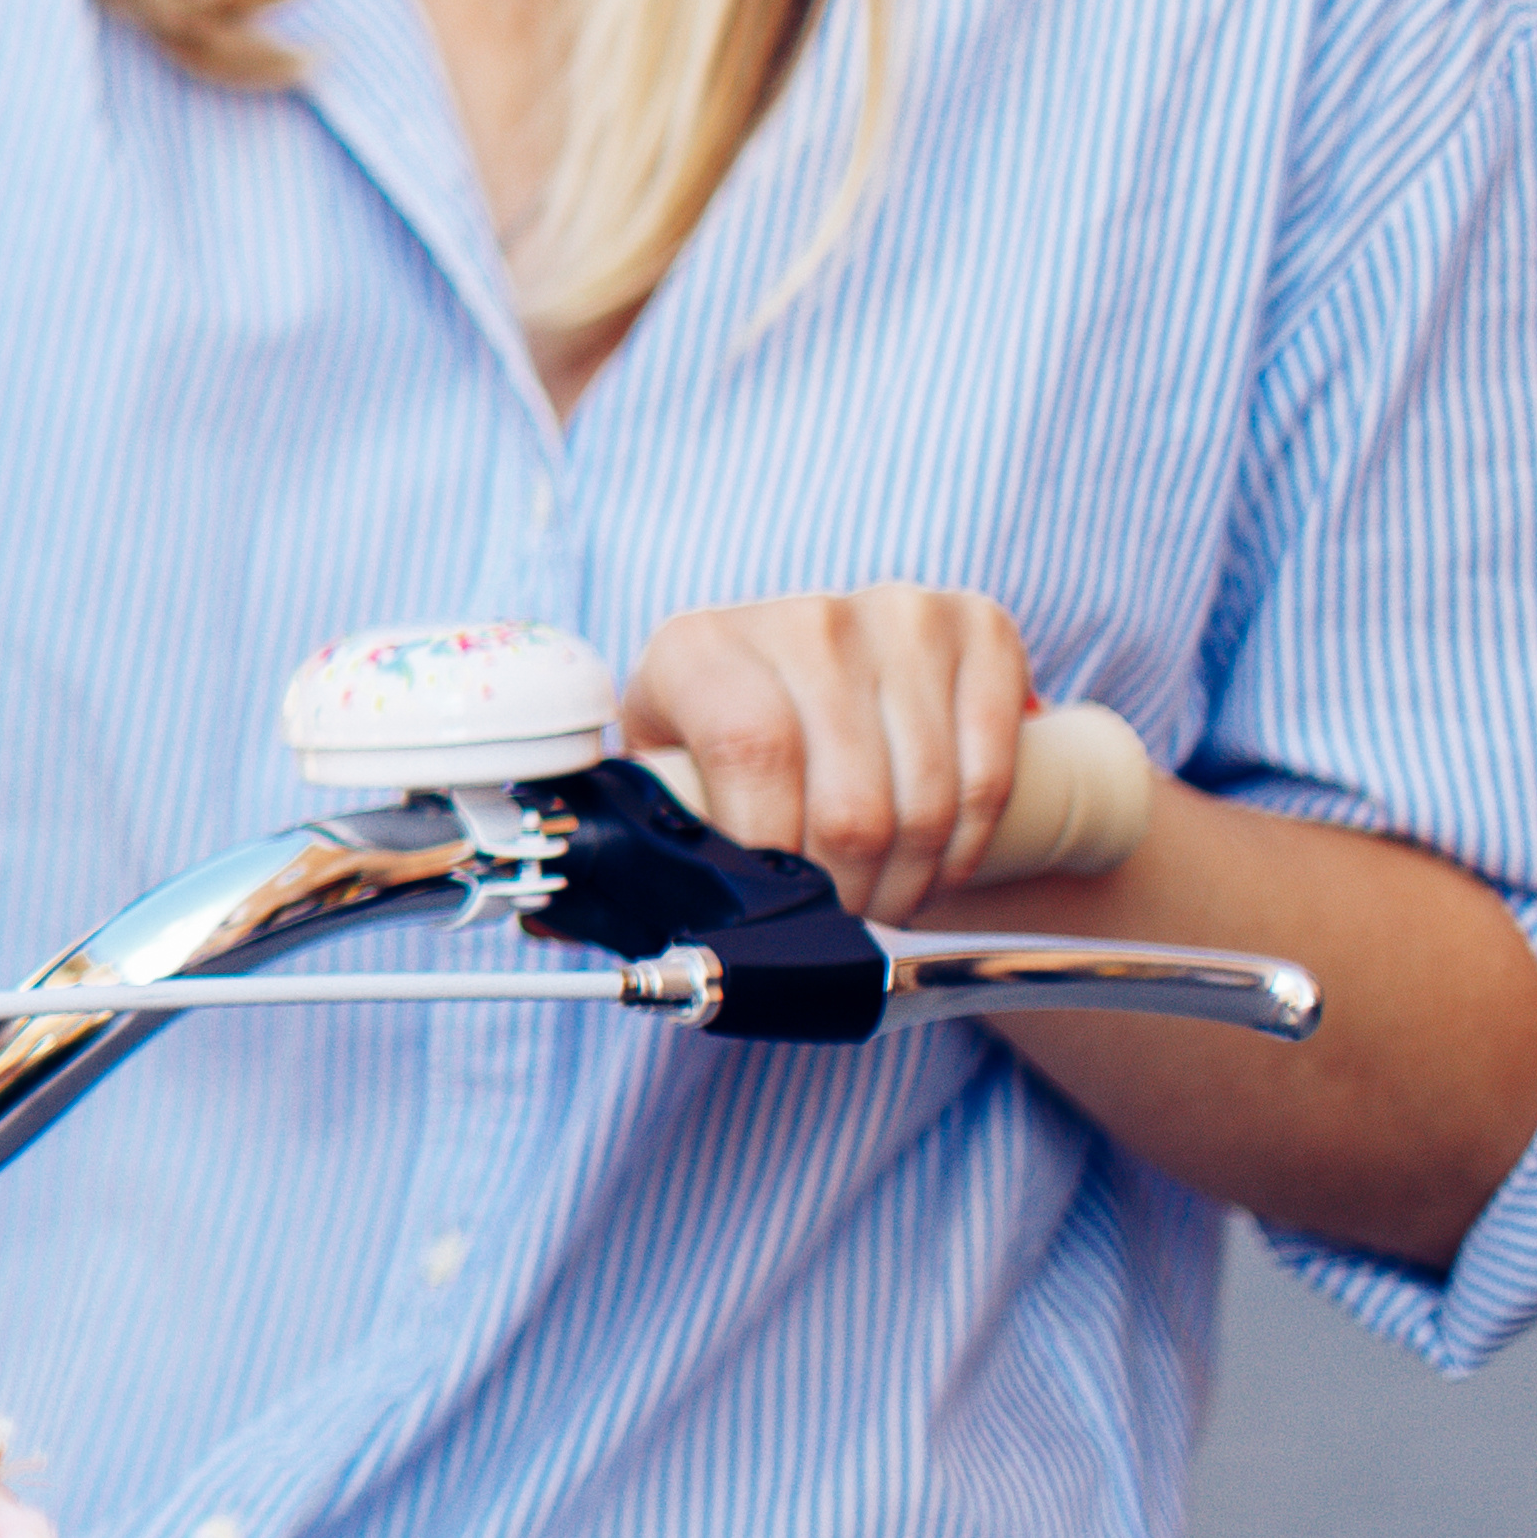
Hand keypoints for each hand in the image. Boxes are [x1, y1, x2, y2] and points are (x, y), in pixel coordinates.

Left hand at [617, 584, 1041, 919]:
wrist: (819, 668)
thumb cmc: (724, 739)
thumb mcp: (664, 770)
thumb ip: (619, 840)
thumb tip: (544, 920)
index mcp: (698, 648)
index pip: (753, 758)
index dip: (776, 856)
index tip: (779, 908)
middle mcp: (799, 618)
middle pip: (851, 800)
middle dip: (850, 894)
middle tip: (841, 923)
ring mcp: (893, 614)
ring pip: (929, 797)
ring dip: (914, 879)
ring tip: (888, 900)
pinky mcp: (975, 625)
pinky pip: (992, 768)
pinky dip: (972, 840)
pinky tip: (939, 859)